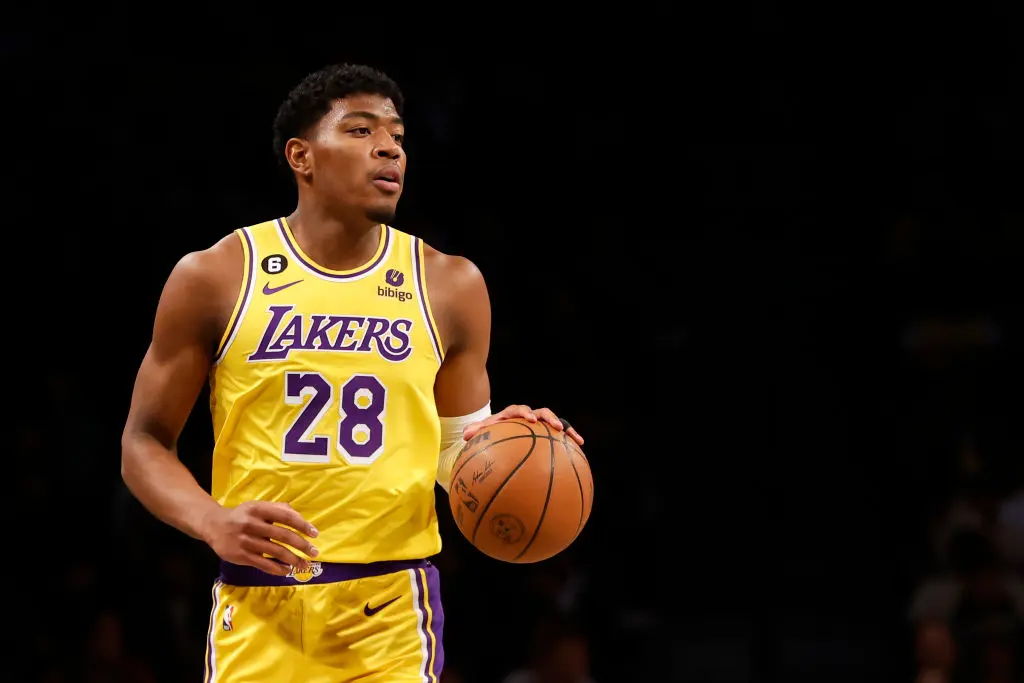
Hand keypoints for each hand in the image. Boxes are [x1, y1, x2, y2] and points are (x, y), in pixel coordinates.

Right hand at [201, 501, 319, 576]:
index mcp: (258, 509)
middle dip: (301, 545)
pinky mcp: (241, 556)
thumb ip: (278, 509)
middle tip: (314, 552)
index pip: (285, 516)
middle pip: (282, 535)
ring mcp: (246, 541)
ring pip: (275, 552)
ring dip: (293, 560)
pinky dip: (277, 569)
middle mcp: (252, 524)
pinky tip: (287, 571)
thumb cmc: (242, 516)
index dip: (302, 525)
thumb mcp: (257, 506)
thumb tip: (300, 517)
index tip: (314, 533)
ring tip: (304, 564)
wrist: (213, 526)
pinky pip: (263, 564)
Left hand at [463, 404, 583, 444]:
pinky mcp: (547, 432)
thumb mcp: (484, 431)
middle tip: (556, 426)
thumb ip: (477, 431)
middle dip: (549, 418)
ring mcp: (540, 424)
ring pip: (555, 422)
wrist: (502, 430)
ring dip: (565, 428)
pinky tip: (580, 446)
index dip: (525, 413)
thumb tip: (465, 434)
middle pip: (542, 412)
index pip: (519, 410)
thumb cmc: (493, 432)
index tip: (529, 420)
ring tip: (575, 438)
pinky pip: (560, 435)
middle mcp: (529, 416)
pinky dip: (570, 438)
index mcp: (513, 414)